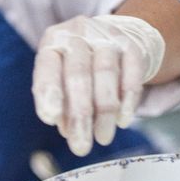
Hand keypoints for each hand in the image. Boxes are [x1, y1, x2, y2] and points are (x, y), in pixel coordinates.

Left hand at [32, 15, 165, 156]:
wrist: (110, 40)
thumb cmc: (77, 69)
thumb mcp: (60, 81)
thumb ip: (60, 104)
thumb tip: (67, 129)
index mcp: (53, 42)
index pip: (47, 67)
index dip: (49, 92)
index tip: (50, 119)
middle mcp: (78, 34)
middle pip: (78, 74)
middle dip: (80, 114)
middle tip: (81, 146)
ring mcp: (106, 36)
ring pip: (106, 73)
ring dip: (105, 111)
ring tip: (103, 138)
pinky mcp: (131, 44)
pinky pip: (132, 71)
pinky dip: (128, 99)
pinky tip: (123, 120)